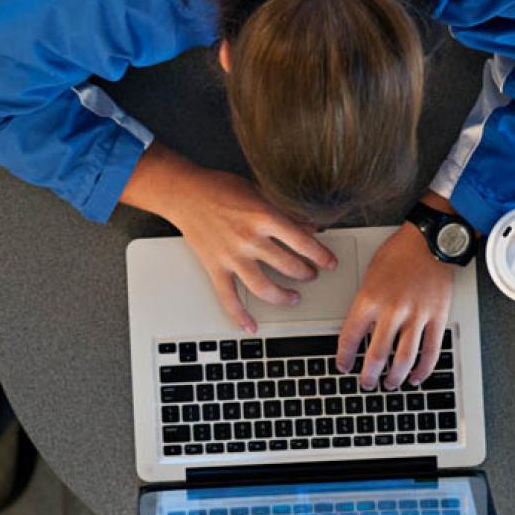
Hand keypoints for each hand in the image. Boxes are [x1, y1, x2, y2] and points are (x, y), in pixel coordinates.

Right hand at [119, 143, 337, 332]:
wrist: (185, 194)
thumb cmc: (220, 188)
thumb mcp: (259, 193)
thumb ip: (285, 213)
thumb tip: (310, 227)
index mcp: (264, 216)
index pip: (303, 242)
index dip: (321, 256)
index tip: (330, 262)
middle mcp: (249, 239)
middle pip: (288, 266)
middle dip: (306, 274)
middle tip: (311, 275)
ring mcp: (231, 256)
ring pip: (264, 288)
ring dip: (284, 296)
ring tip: (294, 297)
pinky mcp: (215, 267)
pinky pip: (228, 298)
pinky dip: (239, 316)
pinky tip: (251, 326)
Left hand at [336, 220, 453, 390]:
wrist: (429, 240)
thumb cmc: (398, 254)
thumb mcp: (370, 276)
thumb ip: (366, 306)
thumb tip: (363, 334)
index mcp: (369, 299)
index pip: (350, 338)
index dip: (344, 357)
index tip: (343, 366)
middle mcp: (392, 310)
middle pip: (377, 356)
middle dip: (369, 376)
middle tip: (367, 384)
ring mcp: (417, 315)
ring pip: (404, 359)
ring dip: (395, 377)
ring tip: (390, 384)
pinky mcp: (437, 317)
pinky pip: (431, 351)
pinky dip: (423, 369)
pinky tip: (416, 377)